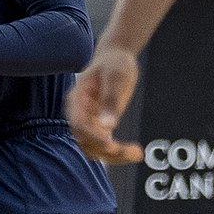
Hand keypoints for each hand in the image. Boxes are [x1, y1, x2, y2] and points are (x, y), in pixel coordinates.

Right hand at [66, 43, 142, 163]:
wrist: (116, 57)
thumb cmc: (115, 63)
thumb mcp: (116, 77)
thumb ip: (111, 100)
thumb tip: (107, 126)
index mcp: (77, 99)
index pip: (79, 125)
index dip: (93, 138)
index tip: (112, 145)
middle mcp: (79, 113)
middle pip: (85, 141)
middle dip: (106, 151)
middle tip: (132, 152)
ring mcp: (89, 121)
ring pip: (94, 148)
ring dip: (114, 156)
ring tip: (137, 154)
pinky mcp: (100, 126)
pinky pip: (105, 145)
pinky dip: (118, 152)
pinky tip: (135, 152)